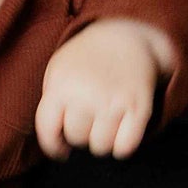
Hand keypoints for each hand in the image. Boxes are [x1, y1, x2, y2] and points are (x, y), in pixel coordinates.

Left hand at [35, 19, 172, 160]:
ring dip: (102, 140)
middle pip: (77, 138)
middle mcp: (87, 95)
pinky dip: (122, 146)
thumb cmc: (88, 58)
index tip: (61, 150)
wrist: (128, 37)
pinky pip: (125, 146)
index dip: (53, 146)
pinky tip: (120, 134)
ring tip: (104, 124)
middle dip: (81, 134)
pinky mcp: (139, 108)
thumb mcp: (58, 69)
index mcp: (61, 85)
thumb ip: (51, 102)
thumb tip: (56, 140)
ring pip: (101, 146)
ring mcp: (114, 102)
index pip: (48, 130)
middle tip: (89, 120)